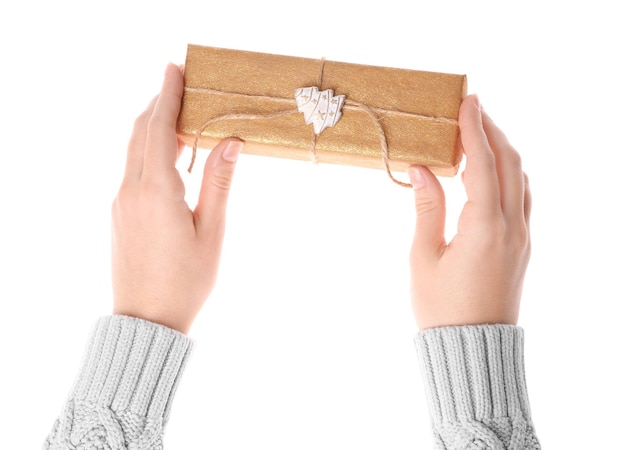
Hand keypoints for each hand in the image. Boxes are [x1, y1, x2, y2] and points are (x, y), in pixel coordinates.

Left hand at [111, 64, 242, 333]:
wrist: (146, 320)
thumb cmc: (186, 281)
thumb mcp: (211, 231)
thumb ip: (218, 182)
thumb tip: (231, 141)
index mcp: (156, 191)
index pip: (161, 129)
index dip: (168, 95)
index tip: (175, 68)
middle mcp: (131, 190)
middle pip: (141, 132)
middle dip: (158, 103)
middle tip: (179, 82)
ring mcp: (121, 202)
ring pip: (133, 150)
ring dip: (153, 127)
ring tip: (178, 115)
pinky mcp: (120, 214)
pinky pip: (131, 169)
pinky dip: (148, 151)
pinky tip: (168, 157)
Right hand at [408, 95, 530, 329]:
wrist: (473, 350)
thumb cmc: (441, 308)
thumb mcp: (423, 258)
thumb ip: (426, 208)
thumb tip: (420, 169)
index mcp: (485, 227)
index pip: (482, 163)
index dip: (475, 129)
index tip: (468, 100)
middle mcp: (512, 227)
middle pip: (510, 163)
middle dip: (492, 131)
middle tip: (472, 110)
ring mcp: (523, 237)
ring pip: (521, 179)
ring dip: (503, 152)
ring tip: (478, 137)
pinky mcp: (523, 247)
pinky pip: (523, 199)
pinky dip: (509, 175)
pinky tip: (490, 174)